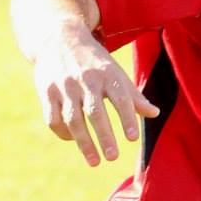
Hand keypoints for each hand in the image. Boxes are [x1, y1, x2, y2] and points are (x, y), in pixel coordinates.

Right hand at [32, 28, 159, 166]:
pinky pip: (53, 118)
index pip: (120, 98)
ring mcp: (63, 86)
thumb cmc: (94, 61)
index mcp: (107, 74)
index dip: (127, 118)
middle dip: (104, 136)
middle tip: (113, 157)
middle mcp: (85, 80)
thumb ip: (133, 95)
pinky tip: (74, 141)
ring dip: (84, 142)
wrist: (57, 38)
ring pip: (73, 118)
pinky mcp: (46, 92)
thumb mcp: (115, 72)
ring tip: (95, 161)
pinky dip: (64, 133)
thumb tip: (154, 113)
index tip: (132, 138)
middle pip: (95, 112)